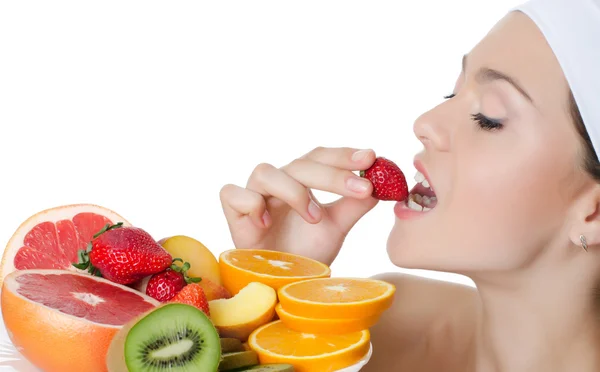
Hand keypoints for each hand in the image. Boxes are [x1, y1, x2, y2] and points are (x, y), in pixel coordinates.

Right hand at [219, 147, 378, 264]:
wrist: (282, 284)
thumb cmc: (305, 252)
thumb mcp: (336, 228)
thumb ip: (355, 206)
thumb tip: (381, 184)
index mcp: (301, 180)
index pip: (321, 156)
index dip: (344, 155)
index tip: (371, 158)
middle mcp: (278, 183)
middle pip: (300, 163)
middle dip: (333, 175)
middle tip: (362, 189)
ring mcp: (254, 196)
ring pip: (265, 172)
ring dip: (294, 191)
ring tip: (314, 217)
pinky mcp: (234, 214)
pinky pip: (233, 194)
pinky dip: (252, 204)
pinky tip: (267, 223)